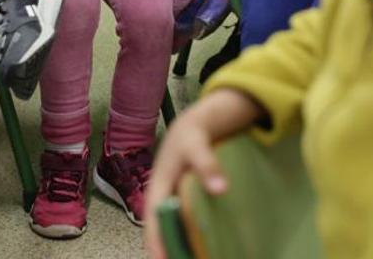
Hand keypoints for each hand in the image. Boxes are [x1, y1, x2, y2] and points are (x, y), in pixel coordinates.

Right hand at [145, 107, 229, 258]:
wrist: (194, 127)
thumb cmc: (190, 137)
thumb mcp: (196, 145)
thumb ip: (206, 164)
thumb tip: (220, 189)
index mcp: (157, 190)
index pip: (152, 223)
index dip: (157, 243)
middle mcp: (162, 201)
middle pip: (163, 231)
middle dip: (171, 249)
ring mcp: (174, 204)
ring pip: (175, 230)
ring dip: (182, 245)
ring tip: (196, 258)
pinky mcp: (186, 204)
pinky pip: (186, 225)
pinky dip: (192, 237)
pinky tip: (206, 247)